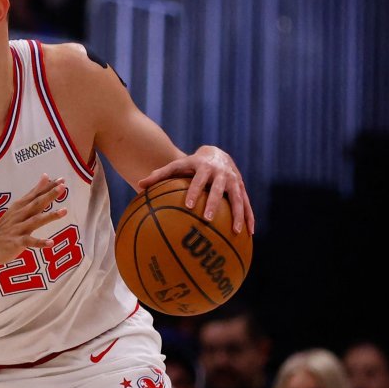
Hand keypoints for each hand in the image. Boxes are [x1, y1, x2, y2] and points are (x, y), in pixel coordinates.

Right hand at [0, 174, 68, 264]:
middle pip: (36, 204)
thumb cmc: (6, 225)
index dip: (48, 187)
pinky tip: (50, 243)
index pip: (35, 194)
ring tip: (64, 211)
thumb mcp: (18, 207)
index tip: (61, 179)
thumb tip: (45, 177)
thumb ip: (33, 194)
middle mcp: (20, 215)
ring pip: (35, 221)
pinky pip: (29, 241)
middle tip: (62, 187)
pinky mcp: (17, 242)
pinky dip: (40, 242)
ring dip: (49, 216)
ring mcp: (18, 228)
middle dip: (49, 195)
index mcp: (20, 206)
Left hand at [137, 146, 255, 233]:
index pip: (199, 180)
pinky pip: (248, 205)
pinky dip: (249, 218)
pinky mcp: (242, 189)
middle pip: (220, 190)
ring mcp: (235, 182)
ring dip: (239, 215)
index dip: (195, 192)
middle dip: (215, 204)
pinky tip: (250, 233)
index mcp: (205, 168)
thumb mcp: (177, 165)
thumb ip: (159, 175)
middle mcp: (222, 174)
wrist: (217, 154)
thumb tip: (139, 185)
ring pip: (239, 199)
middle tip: (208, 219)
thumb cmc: (192, 164)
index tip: (189, 205)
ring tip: (236, 232)